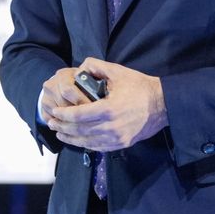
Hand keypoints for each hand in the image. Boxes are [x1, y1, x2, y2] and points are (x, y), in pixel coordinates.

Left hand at [45, 57, 166, 150]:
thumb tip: (79, 68)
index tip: (54, 111)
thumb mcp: (118, 71)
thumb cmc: (140, 87)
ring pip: (87, 142)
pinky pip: (98, 147)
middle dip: (62, 126)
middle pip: (79, 130)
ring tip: (59, 132)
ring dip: (70, 138)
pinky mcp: (122, 143)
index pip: (78, 115)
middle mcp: (111, 127)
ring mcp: (116, 138)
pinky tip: (77, 140)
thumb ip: (96, 66)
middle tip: (51, 122)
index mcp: (108, 109)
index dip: (63, 114)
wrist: (163, 104)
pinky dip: (84, 144)